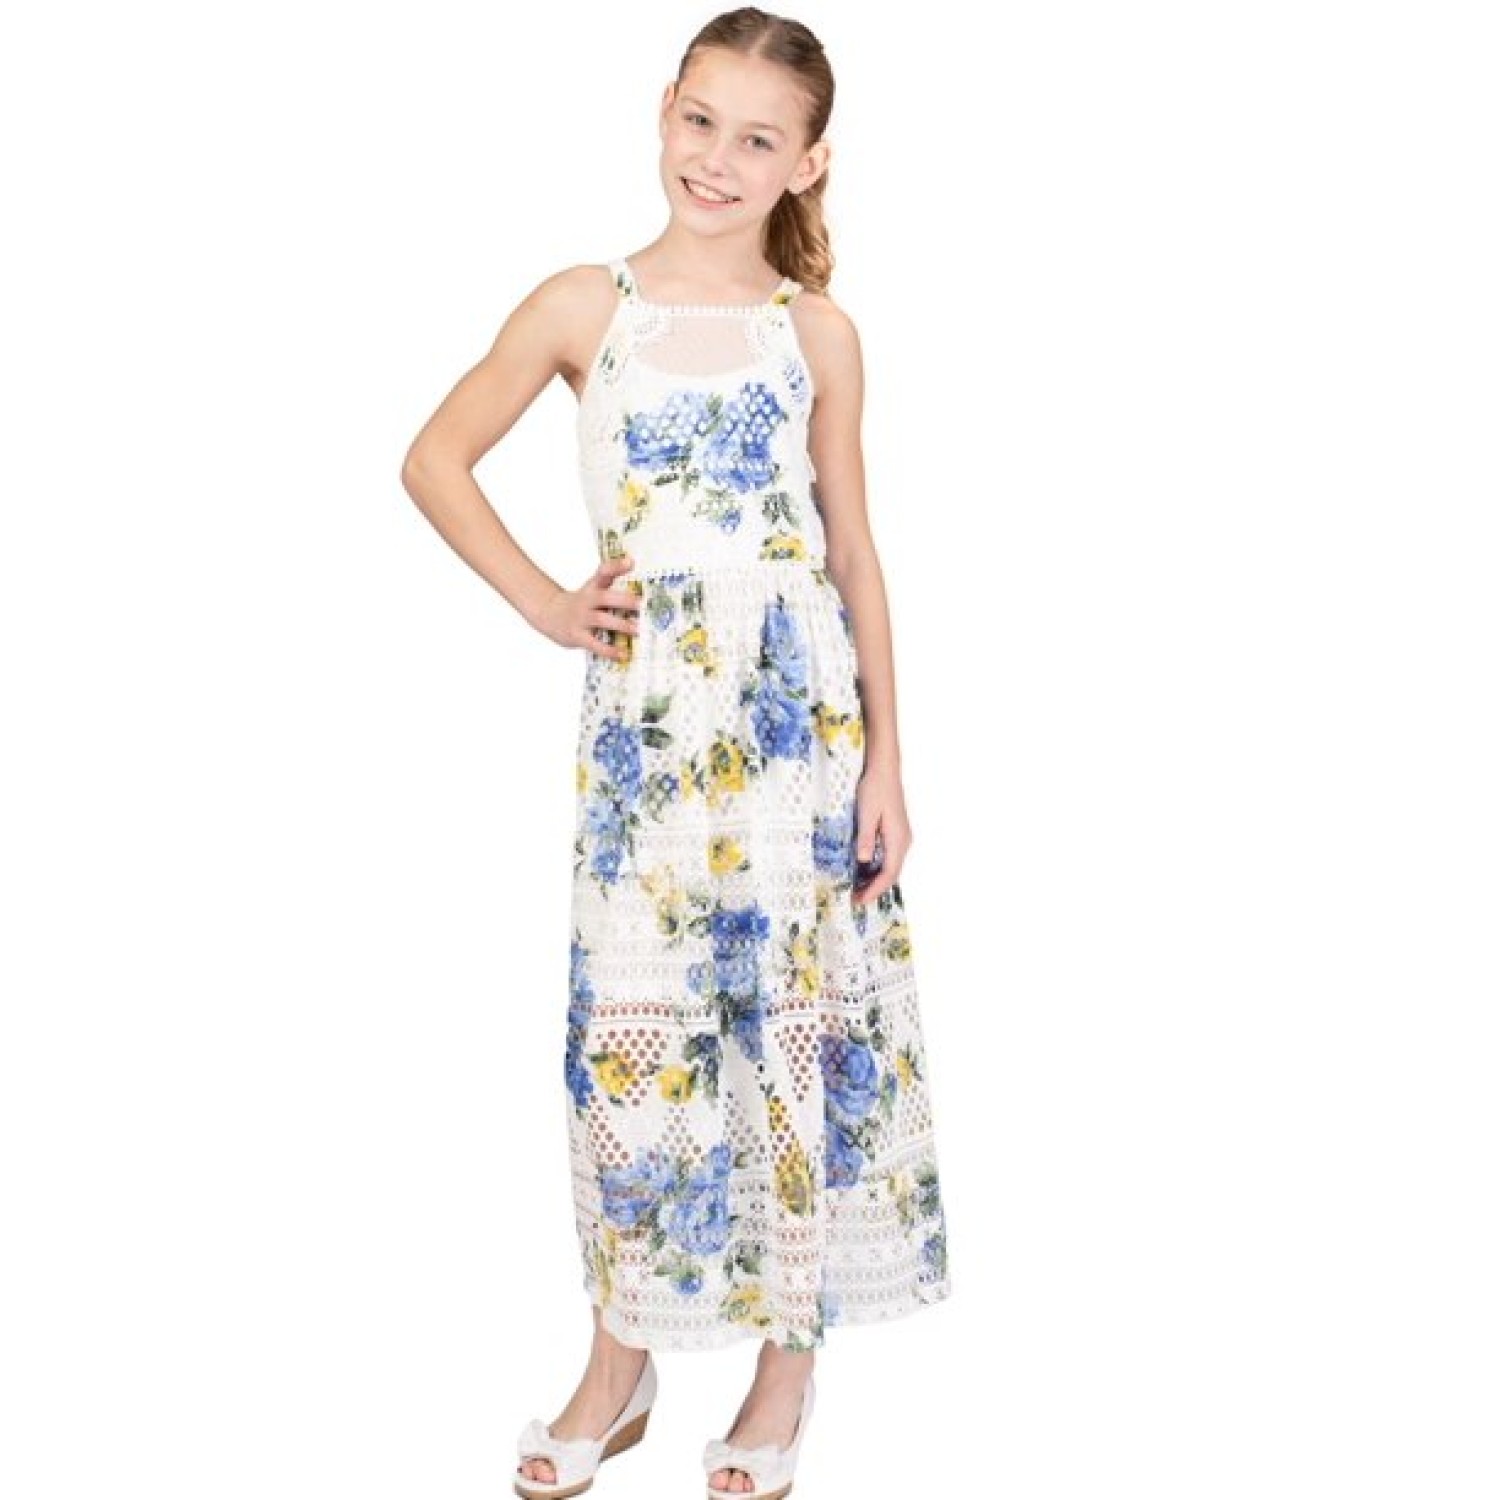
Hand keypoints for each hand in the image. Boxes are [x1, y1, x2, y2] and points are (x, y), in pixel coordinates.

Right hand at [532, 555, 641, 661]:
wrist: (549, 614)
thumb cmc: (580, 602)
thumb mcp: (593, 587)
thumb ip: (611, 576)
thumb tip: (632, 560)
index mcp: (592, 587)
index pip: (603, 572)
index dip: (616, 566)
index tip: (631, 562)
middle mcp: (586, 600)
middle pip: (604, 597)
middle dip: (623, 600)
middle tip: (641, 604)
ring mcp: (581, 619)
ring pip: (601, 620)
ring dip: (620, 625)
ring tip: (637, 630)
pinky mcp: (577, 636)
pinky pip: (594, 644)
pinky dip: (609, 650)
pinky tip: (622, 654)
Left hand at [852, 763, 911, 904]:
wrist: (884, 771)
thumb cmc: (875, 789)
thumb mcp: (867, 813)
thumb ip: (866, 837)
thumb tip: (863, 860)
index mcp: (898, 839)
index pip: (889, 873)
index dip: (874, 889)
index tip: (860, 900)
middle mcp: (903, 842)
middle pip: (892, 874)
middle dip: (874, 889)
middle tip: (855, 900)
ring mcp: (901, 838)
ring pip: (891, 867)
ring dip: (876, 880)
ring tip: (857, 890)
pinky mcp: (896, 833)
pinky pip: (889, 858)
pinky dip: (877, 869)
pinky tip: (864, 872)